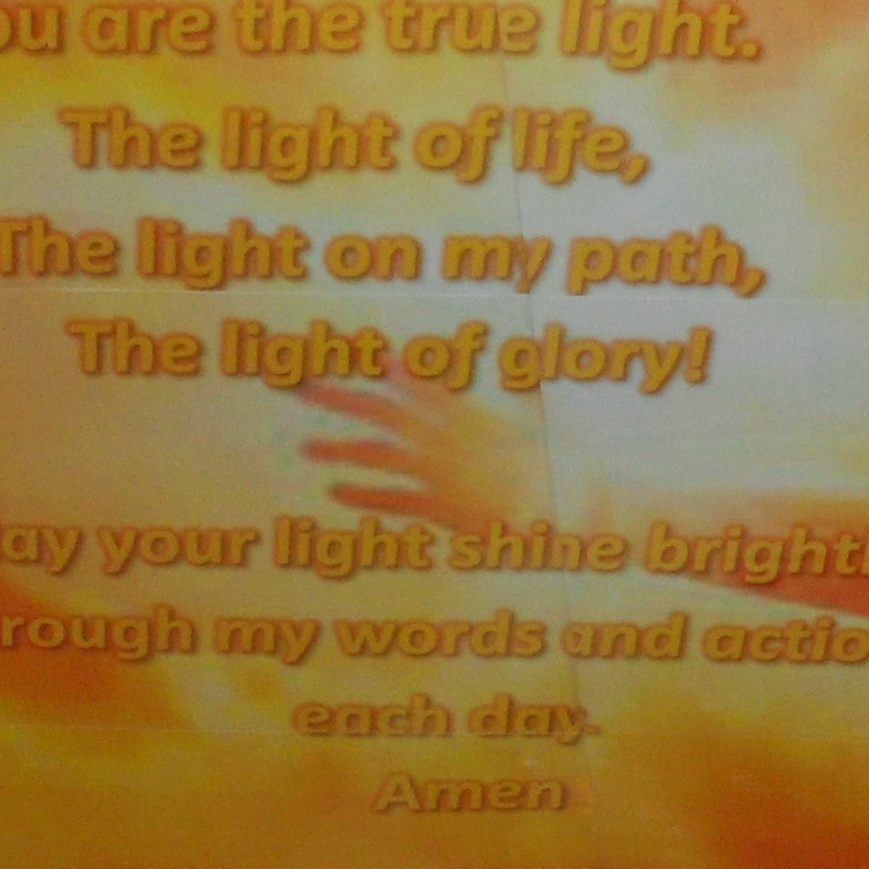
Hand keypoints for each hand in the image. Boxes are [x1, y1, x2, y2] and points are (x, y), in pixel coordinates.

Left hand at [295, 378, 540, 540]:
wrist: (565, 513)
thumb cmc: (560, 472)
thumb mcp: (544, 429)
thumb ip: (529, 405)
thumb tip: (531, 386)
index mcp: (469, 414)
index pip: (418, 384)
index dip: (385, 369)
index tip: (355, 356)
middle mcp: (447, 437)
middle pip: (382, 411)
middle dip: (340, 398)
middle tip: (303, 390)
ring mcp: (440, 471)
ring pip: (378, 453)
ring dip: (339, 448)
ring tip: (307, 447)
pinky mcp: (440, 506)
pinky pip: (392, 498)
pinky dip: (362, 494)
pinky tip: (335, 490)